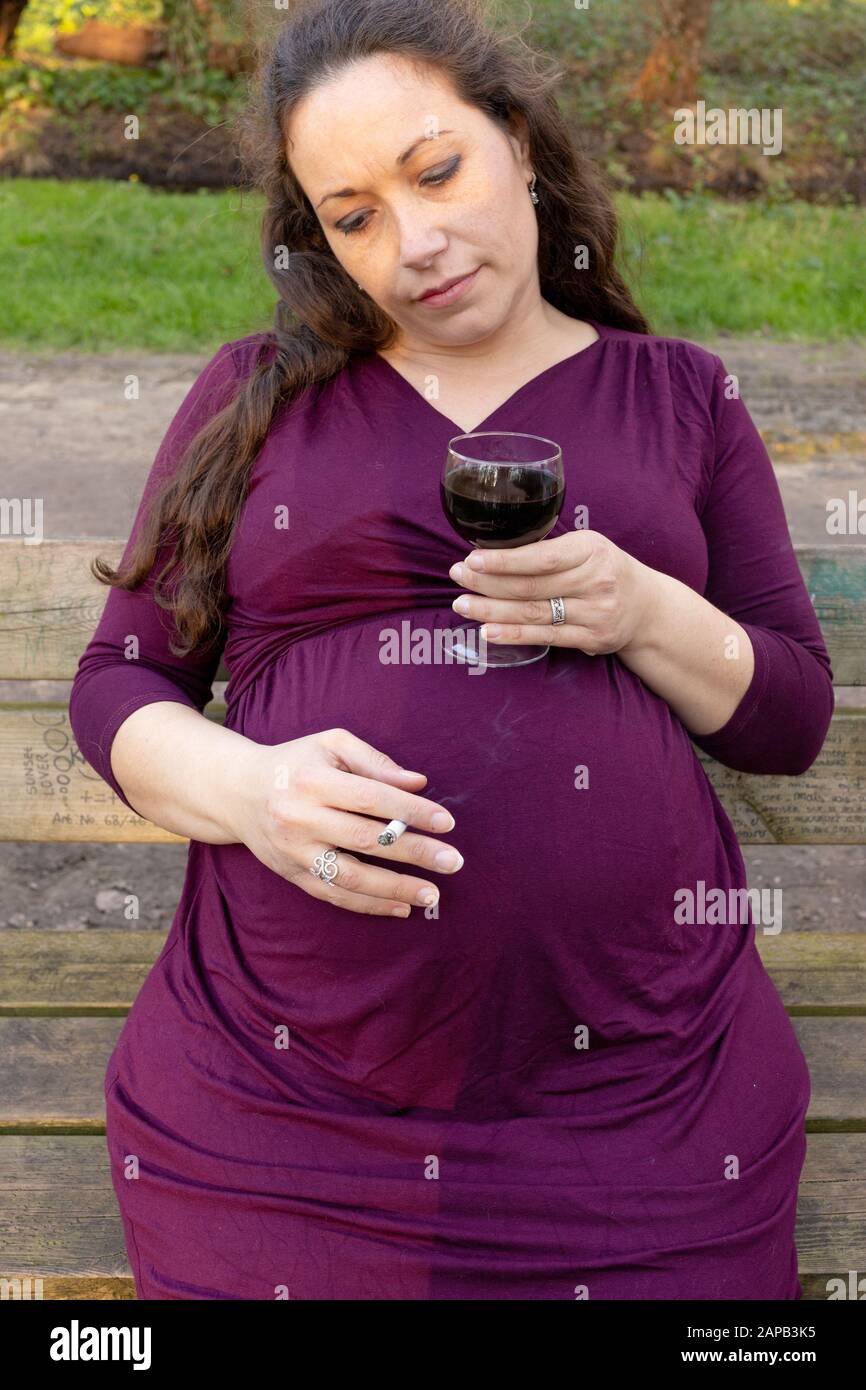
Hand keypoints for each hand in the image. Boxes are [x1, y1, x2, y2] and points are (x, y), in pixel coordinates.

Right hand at [232, 728, 462, 917]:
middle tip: (453, 862)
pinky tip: (401, 907)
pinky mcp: (291, 875)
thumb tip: (419, 783)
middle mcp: (300, 818)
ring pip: (350, 877)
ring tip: (432, 895)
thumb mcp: (331, 745)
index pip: (370, 798)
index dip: (410, 811)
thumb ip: (375, 761)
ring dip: (395, 889)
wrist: (237, 792)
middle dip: (414, 852)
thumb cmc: (296, 763)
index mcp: (313, 781)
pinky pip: (334, 895)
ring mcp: (294, 852)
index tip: (446, 822)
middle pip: (365, 840)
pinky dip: (369, 905)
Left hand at [449, 530, 658, 653]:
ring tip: (462, 605)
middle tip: (457, 578)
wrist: (647, 607)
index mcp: (591, 551)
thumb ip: (549, 550)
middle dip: (488, 582)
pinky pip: (546, 638)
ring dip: (493, 611)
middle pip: (532, 586)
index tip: (472, 559)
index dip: (504, 561)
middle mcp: (596, 581)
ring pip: (534, 613)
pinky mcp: (592, 639)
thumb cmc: (604, 569)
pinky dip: (514, 635)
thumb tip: (491, 553)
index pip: (542, 557)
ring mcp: (596, 613)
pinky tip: (488, 631)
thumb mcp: (586, 547)